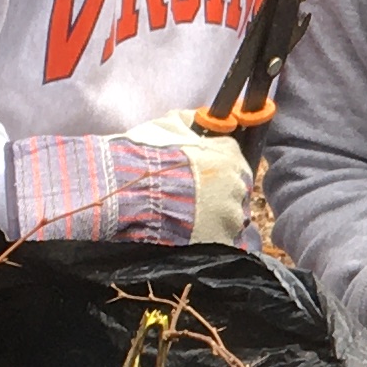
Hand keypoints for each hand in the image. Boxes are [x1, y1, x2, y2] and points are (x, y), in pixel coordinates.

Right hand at [10, 123, 251, 245]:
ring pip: (230, 224)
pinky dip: (210, 247)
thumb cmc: (143, 159)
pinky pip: (223, 249)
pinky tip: (190, 245)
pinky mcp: (222, 247)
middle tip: (191, 208)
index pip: (234, 164)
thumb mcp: (164, 127)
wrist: (128, 195)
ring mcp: (232, 219)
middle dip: (217, 201)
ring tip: (186, 230)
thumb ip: (189, 122)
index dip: (216, 174)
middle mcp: (239, 187)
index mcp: (229, 156)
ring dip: (214, 226)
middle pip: (235, 196)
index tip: (201, 182)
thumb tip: (200, 117)